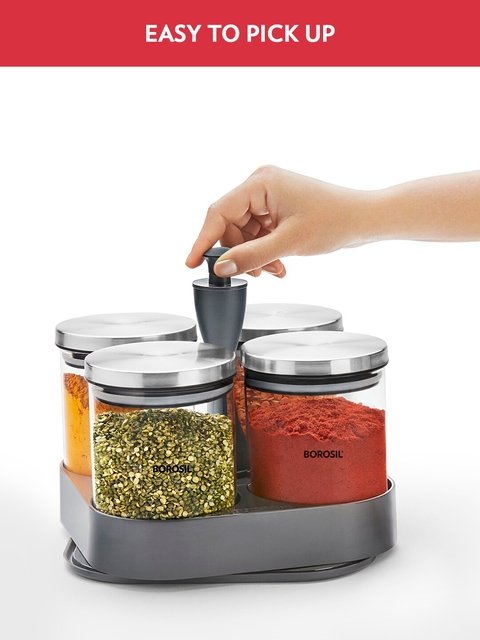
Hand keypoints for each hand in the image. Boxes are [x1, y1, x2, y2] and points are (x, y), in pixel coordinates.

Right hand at [185, 165, 370, 277]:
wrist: (364, 219)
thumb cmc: (334, 221)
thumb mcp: (289, 243)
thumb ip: (251, 256)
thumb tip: (220, 269)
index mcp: (260, 182)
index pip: (218, 212)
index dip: (203, 240)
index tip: (191, 264)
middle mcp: (260, 184)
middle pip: (230, 225)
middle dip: (240, 253)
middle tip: (255, 274)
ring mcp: (268, 196)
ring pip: (243, 233)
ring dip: (254, 256)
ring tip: (275, 270)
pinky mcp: (276, 207)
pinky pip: (257, 232)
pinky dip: (263, 251)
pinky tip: (278, 265)